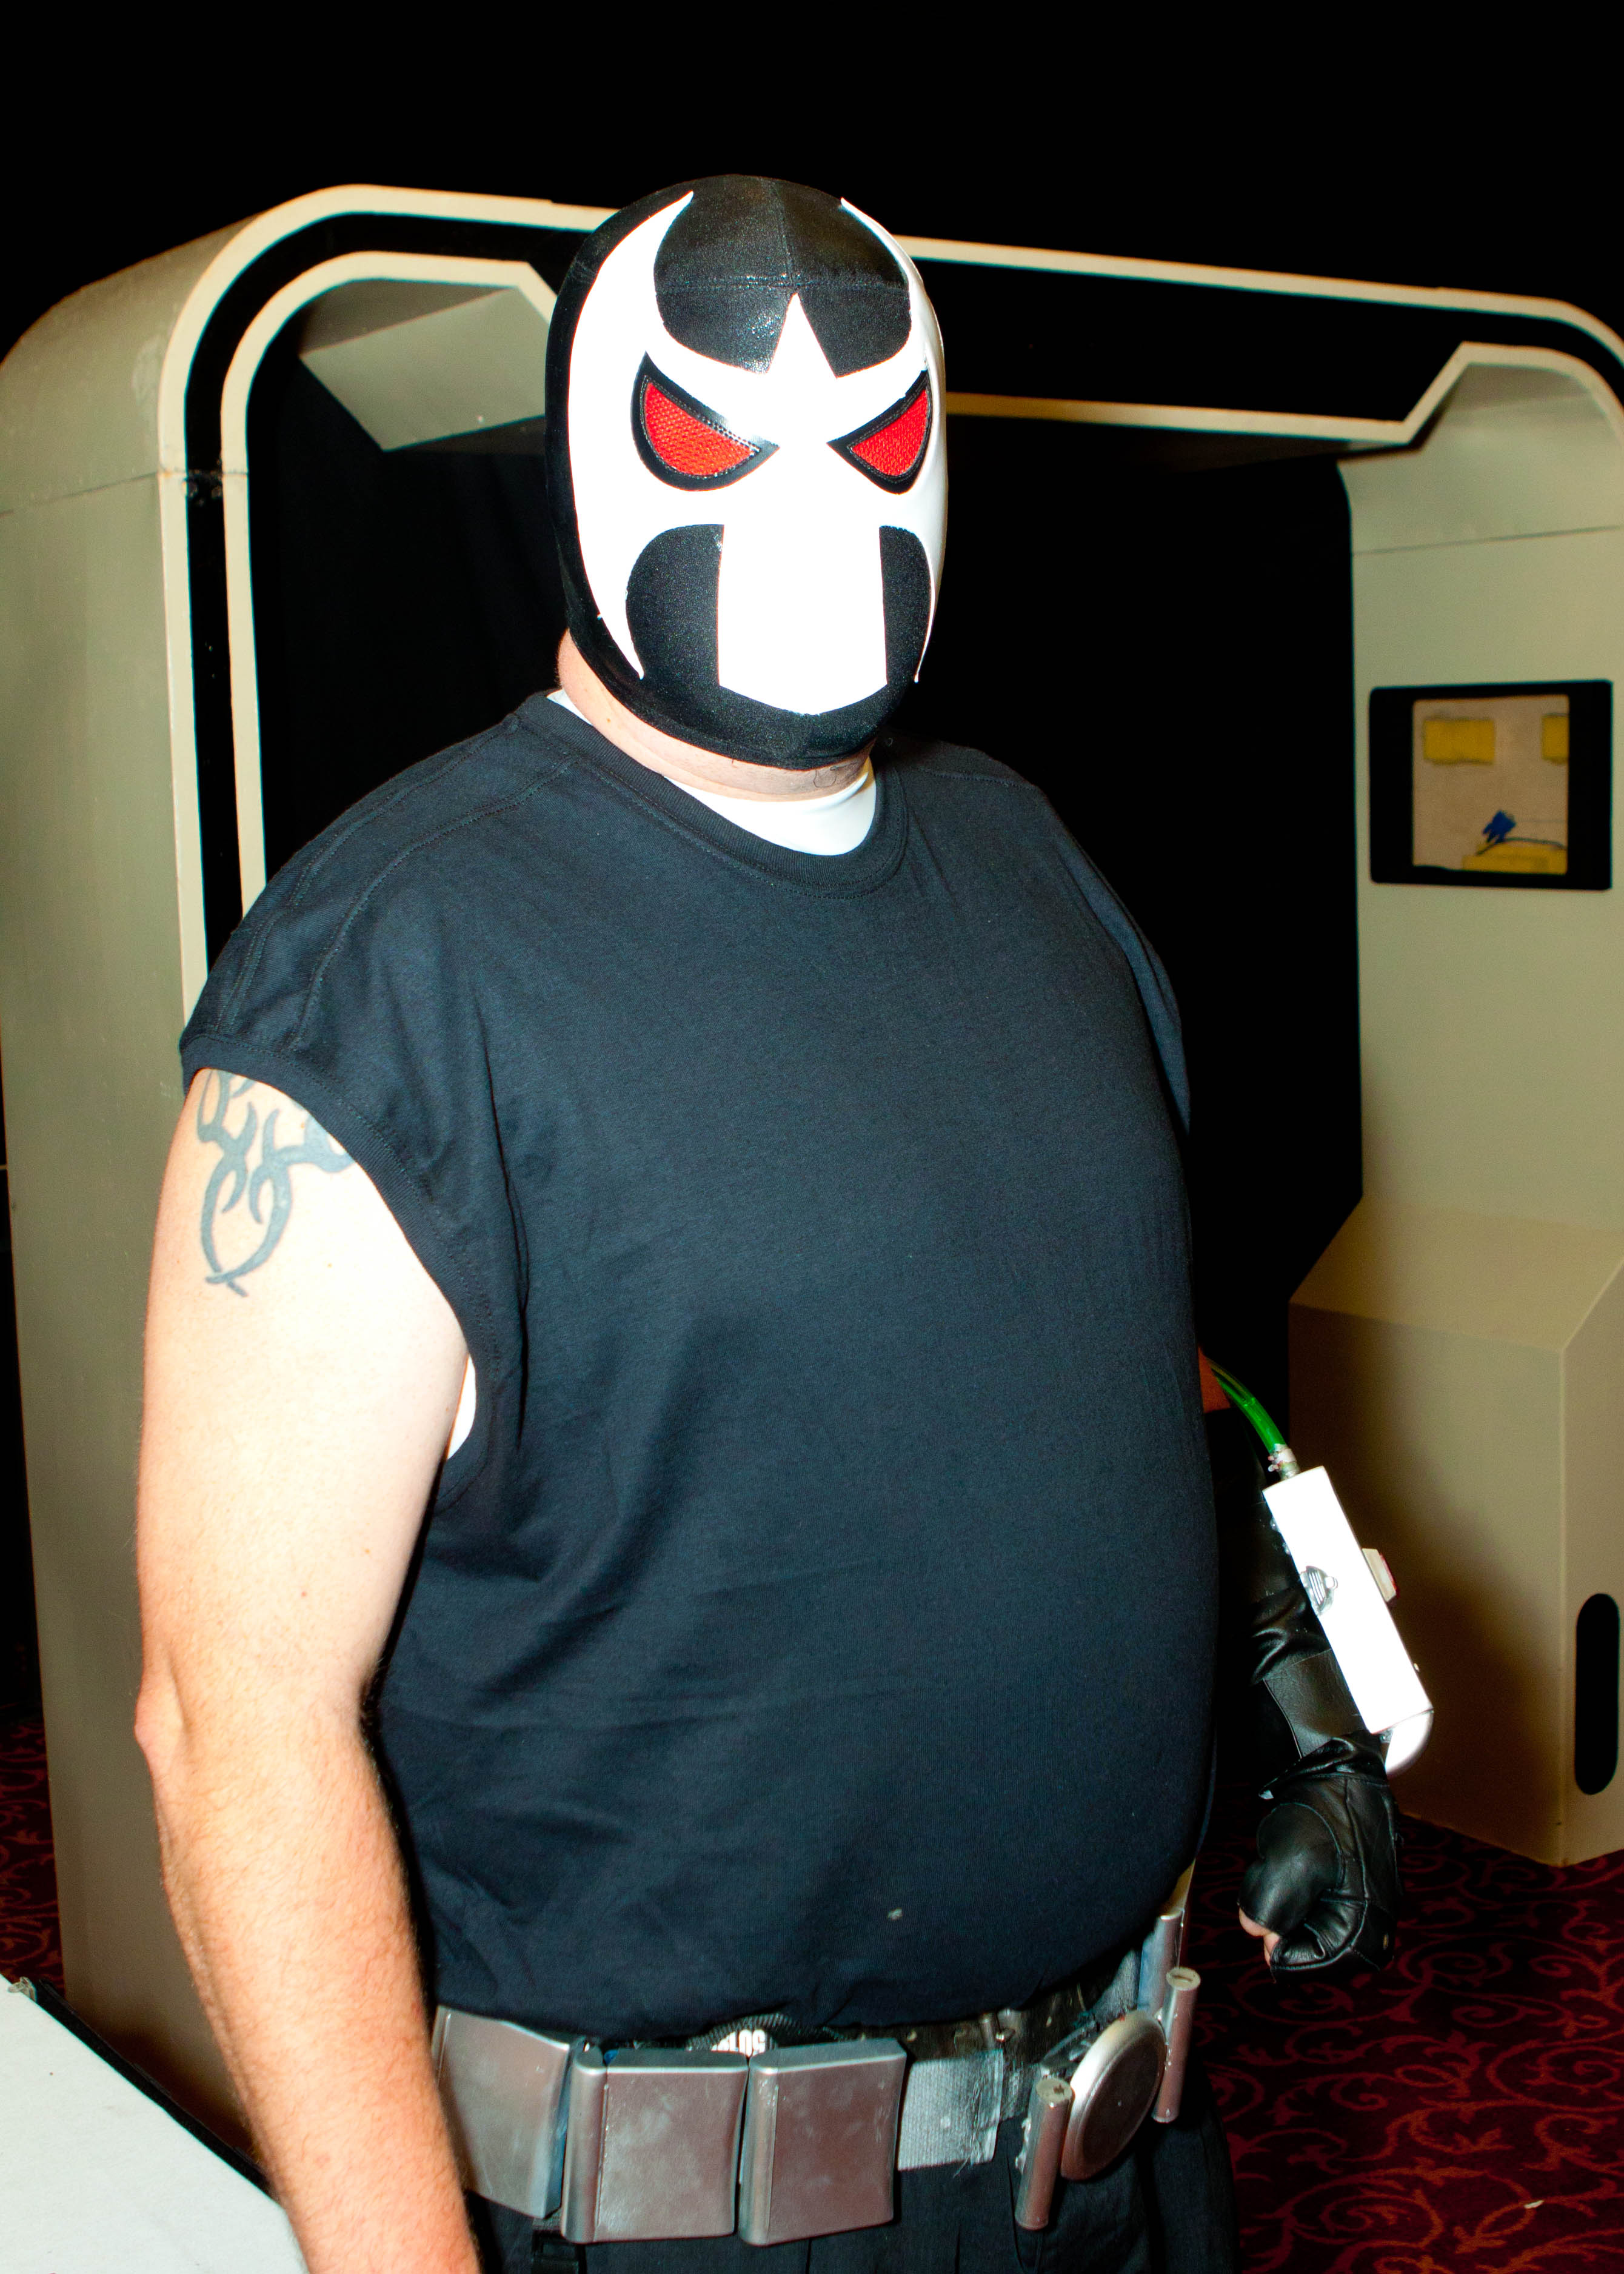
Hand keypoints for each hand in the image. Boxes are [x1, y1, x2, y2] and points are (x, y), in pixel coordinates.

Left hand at [1237, 1754, 1399, 1972]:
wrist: (1339, 1770)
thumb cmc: (1320, 1813)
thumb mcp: (1288, 1864)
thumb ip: (1269, 1910)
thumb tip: (1259, 1933)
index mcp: (1364, 1934)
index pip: (1301, 1967)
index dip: (1274, 1935)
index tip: (1270, 1900)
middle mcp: (1370, 1931)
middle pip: (1301, 1946)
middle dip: (1278, 1914)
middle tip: (1278, 1873)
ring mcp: (1360, 1909)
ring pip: (1297, 1922)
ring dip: (1280, 1894)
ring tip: (1284, 1858)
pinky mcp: (1348, 1889)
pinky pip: (1305, 1902)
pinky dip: (1288, 1882)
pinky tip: (1290, 1854)